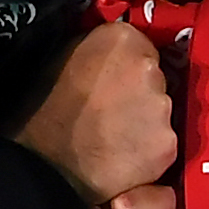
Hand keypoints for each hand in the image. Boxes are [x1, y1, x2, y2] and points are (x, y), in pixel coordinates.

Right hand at [12, 21, 178, 203]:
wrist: (44, 170)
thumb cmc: (42, 115)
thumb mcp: (60, 61)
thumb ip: (95, 50)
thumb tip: (106, 54)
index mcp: (120, 39)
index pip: (139, 44)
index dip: (124, 65)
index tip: (111, 79)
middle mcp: (147, 67)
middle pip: (155, 76)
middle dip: (138, 90)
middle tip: (109, 110)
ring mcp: (160, 107)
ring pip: (160, 110)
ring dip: (144, 120)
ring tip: (111, 136)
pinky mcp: (166, 143)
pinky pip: (162, 143)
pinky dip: (147, 151)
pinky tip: (120, 156)